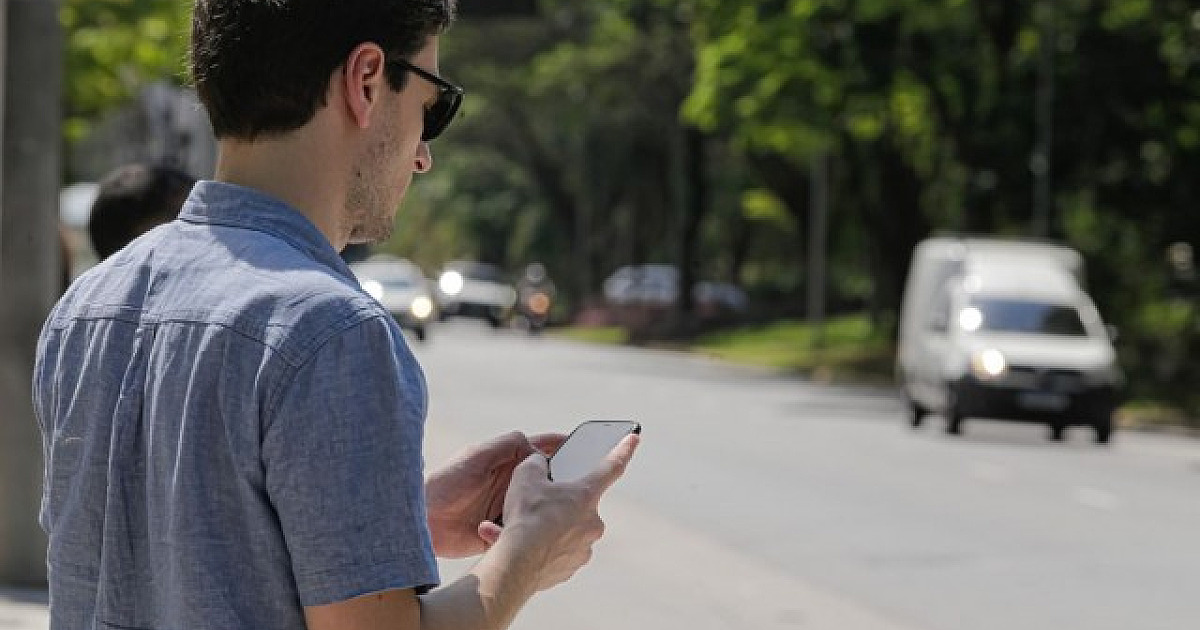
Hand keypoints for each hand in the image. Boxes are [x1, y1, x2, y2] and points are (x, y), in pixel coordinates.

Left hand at [425, 431, 564, 557]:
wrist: (422, 520)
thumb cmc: (445, 483)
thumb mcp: (477, 455)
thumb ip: (506, 445)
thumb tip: (537, 448)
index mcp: (505, 462)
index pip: (539, 450)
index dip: (560, 446)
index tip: (583, 445)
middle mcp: (509, 485)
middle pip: (544, 482)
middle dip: (560, 484)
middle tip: (576, 488)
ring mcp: (506, 508)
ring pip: (537, 508)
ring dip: (545, 511)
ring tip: (558, 514)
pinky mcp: (501, 531)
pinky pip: (523, 532)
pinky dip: (527, 532)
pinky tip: (532, 533)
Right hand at [487, 433, 639, 591]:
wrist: (517, 563)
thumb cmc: (525, 519)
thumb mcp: (525, 476)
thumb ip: (537, 464)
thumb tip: (538, 465)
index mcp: (586, 494)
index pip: (611, 466)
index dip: (623, 450)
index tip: (634, 438)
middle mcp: (592, 521)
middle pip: (579, 505)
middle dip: (561, 504)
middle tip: (537, 507)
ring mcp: (584, 547)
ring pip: (568, 530)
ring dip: (551, 528)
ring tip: (526, 530)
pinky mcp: (571, 567)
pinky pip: (559, 552)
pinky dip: (545, 548)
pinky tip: (528, 546)